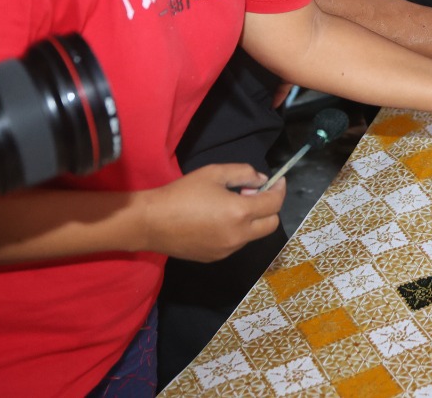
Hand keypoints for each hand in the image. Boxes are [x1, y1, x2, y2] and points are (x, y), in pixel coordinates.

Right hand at [138, 164, 284, 262]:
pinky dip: (236, 231)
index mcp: (240, 213)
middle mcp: (238, 236)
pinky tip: (216, 220)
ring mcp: (227, 250)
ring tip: (229, 206)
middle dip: (270, 207)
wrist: (151, 222)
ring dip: (252, 220)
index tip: (277, 181)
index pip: (274, 203)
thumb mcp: (214, 173)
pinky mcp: (215, 258)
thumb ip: (243, 173)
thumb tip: (261, 180)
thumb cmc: (182, 193)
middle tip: (251, 194)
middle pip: (271, 224)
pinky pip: (236, 243)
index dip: (279, 189)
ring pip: (253, 235)